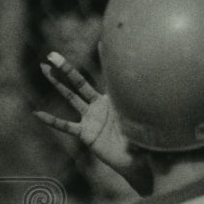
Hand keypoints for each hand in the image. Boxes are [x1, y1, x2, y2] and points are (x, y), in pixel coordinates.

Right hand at [35, 52, 151, 194]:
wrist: (136, 162)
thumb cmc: (144, 142)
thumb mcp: (147, 123)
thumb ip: (150, 112)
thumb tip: (166, 102)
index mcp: (115, 100)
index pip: (109, 76)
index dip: (105, 59)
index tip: (102, 41)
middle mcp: (100, 106)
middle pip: (79, 83)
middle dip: (66, 69)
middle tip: (52, 54)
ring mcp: (91, 118)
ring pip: (71, 98)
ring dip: (57, 84)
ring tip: (43, 69)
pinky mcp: (86, 133)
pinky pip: (66, 126)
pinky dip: (52, 121)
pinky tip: (37, 114)